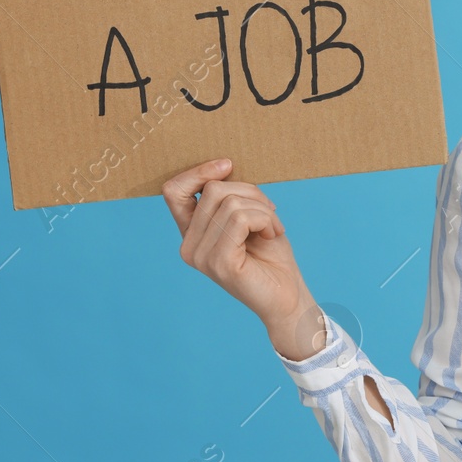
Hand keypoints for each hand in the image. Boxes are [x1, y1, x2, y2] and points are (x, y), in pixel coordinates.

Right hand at [162, 158, 323, 356]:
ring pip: (230, 202)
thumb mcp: (248, 216)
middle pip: (212, 190)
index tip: (228, 165)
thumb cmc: (271, 256)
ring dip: (262, 209)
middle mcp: (189, 246)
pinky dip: (264, 219)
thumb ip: (230, 197)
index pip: (173, 191)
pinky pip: (240, 219)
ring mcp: (201, 256)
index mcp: (191, 233)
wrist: (288, 296)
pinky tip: (272, 234)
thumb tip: (224, 167)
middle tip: (269, 212)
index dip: (198, 172)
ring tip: (272, 227)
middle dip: (250, 193)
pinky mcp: (219, 263)